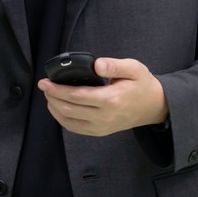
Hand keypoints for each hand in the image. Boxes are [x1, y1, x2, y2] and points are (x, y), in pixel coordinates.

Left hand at [38, 57, 168, 136]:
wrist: (154, 106)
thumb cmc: (142, 85)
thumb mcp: (134, 69)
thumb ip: (115, 65)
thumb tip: (97, 64)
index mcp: (110, 100)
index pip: (77, 96)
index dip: (57, 89)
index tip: (45, 82)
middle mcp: (104, 116)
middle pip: (69, 110)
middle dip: (52, 98)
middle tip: (44, 86)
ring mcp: (101, 127)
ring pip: (70, 122)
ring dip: (55, 109)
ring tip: (49, 96)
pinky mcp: (100, 131)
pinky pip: (76, 129)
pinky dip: (63, 120)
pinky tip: (58, 109)